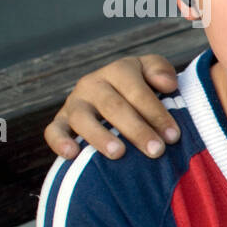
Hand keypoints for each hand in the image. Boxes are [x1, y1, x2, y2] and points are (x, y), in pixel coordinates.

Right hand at [44, 55, 180, 159]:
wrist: (117, 97)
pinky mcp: (60, 121)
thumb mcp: (152, 73)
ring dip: (100, 136)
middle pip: (113, 106)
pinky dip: (60, 142)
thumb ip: (161, 71)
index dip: (156, 113)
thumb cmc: (142, 90)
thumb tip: (167, 84)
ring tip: (118, 153)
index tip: (173, 136)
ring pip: (82, 118)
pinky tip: (72, 155)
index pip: (137, 91)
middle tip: (156, 150)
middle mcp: (93, 84)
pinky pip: (53, 131)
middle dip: (136, 129)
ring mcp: (74, 103)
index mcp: (119, 71)